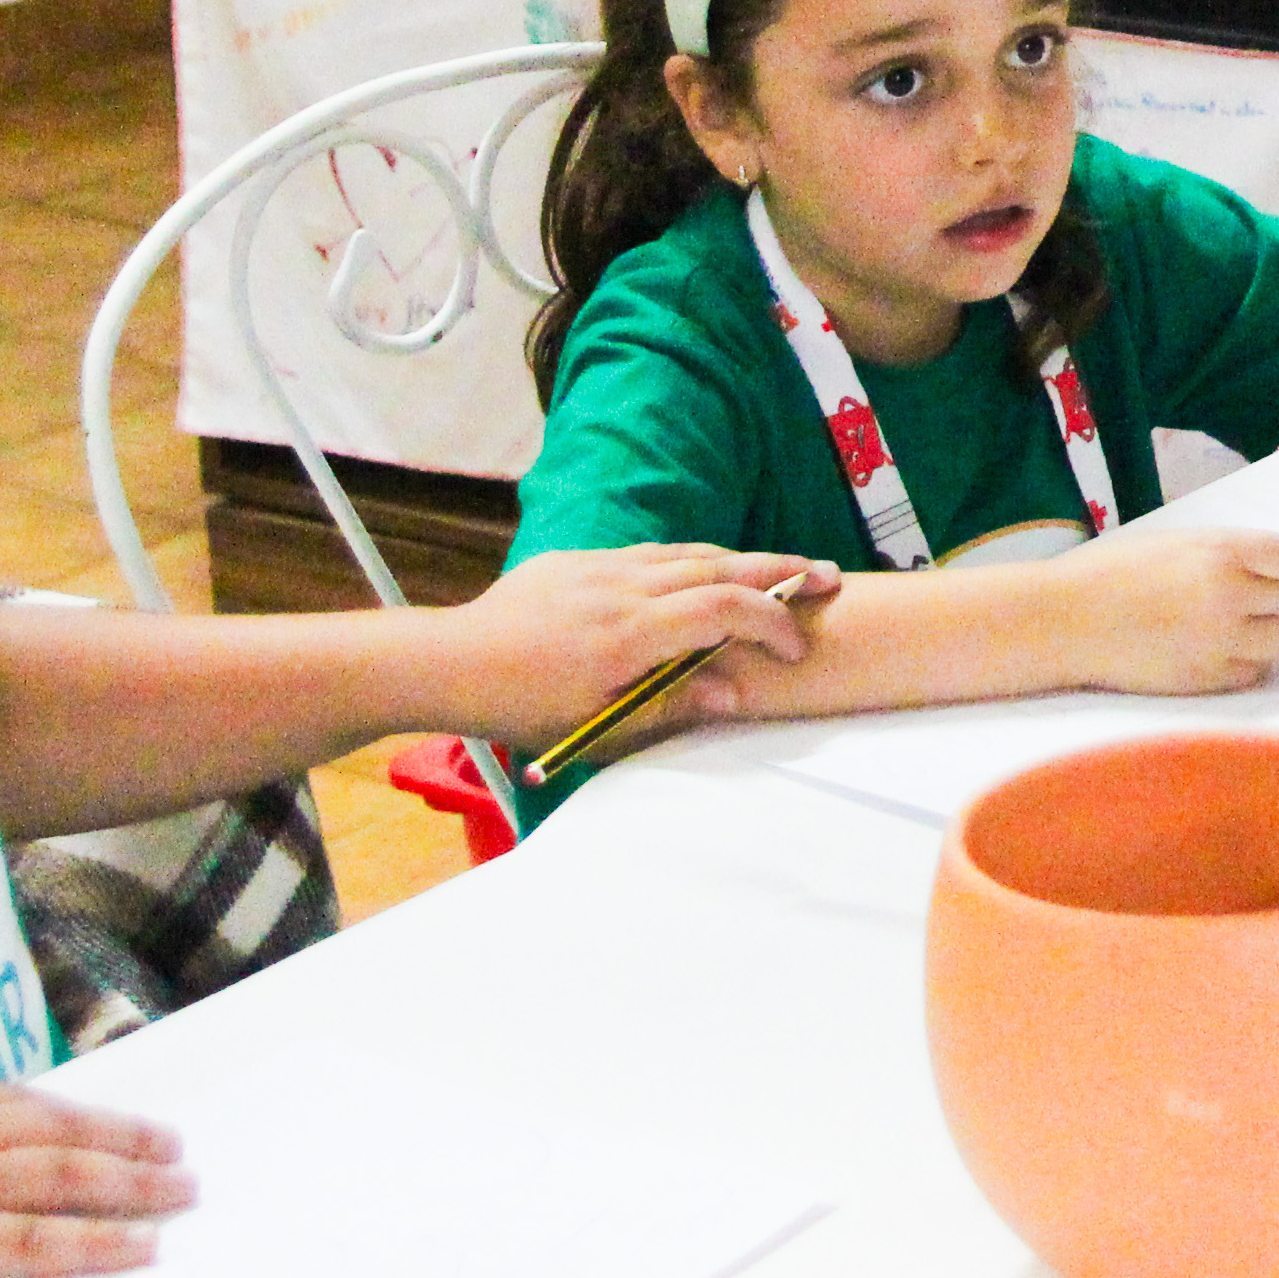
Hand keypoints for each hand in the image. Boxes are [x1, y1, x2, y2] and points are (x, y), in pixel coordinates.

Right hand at [0, 1086, 196, 1277]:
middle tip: (179, 1155)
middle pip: (61, 1136)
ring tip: (182, 1193)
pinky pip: (39, 1245)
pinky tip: (140, 1247)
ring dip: (133, 1187)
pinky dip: (98, 1244)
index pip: (24, 1104)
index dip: (84, 1114)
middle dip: (127, 1144)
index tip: (125, 1122)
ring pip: (66, 1181)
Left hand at [435, 543, 831, 741]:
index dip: (771, 623)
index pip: (723, 610)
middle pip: (718, 566)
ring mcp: (600, 566)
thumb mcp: (598, 726)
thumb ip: (670, 706)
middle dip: (780, 570)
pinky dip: (693, 559)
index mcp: (630, 634)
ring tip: (784, 568)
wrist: (449, 662)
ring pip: (688, 551)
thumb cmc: (521, 708)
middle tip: (829, 575)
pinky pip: (651, 552)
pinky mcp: (579, 560)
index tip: (795, 648)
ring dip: (742, 559)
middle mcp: (622, 588)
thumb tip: (733, 690)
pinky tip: (709, 570)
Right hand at [1056, 527, 1278, 692]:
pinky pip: (1254, 674)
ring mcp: (1220, 638)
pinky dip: (1245, 666)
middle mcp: (1229, 592)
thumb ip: (1227, 555)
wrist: (1066, 619)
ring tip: (1232, 634)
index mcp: (1222, 551)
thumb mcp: (1177, 544)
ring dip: (1267, 638)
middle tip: (1235, 605)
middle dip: (1269, 604)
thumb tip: (1275, 576)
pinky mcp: (1207, 678)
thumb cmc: (1112, 574)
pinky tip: (1214, 655)